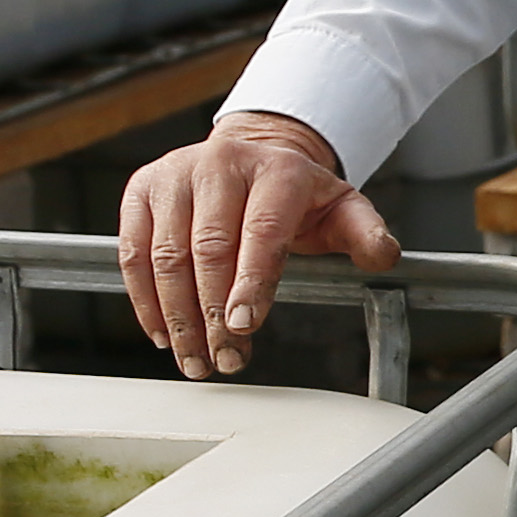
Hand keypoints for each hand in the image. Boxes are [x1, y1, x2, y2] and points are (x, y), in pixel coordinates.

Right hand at [117, 112, 398, 378]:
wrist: (252, 157)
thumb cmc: (297, 196)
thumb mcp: (342, 209)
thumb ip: (366, 233)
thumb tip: (383, 255)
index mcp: (276, 170)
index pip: (261, 230)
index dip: (251, 281)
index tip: (243, 326)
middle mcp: (220, 164)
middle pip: (208, 248)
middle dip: (212, 313)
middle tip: (223, 359)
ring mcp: (175, 175)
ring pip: (165, 255)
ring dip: (177, 316)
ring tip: (195, 358)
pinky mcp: (142, 190)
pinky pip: (133, 252)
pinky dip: (145, 299)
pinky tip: (163, 334)